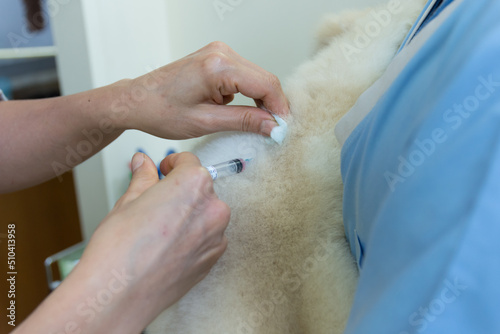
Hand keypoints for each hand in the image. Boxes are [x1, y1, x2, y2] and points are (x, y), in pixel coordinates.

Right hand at [75, 152, 229, 330]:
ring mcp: (217, 235)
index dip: (172, 163)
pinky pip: (207, 238)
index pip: (188, 162)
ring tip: (160, 230)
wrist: (121, 293)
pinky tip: (168, 247)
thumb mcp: (128, 201)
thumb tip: (143, 163)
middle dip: (180, 192)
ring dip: (188, 216)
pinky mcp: (214, 259)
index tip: (164, 169)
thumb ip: (144, 177)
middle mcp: (213, 207)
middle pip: (200, 189)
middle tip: (155, 204)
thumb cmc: (120, 248)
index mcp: (194, 184)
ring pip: (205, 215)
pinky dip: (193, 237)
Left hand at [120, 41, 289, 138]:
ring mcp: (218, 53)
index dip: (279, 108)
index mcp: (218, 66)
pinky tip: (237, 109)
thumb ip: (244, 121)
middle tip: (273, 130)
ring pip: (256, 77)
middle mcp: (221, 53)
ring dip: (259, 99)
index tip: (283, 128)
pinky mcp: (215, 58)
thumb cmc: (161, 111)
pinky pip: (243, 75)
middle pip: (264, 78)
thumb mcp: (206, 122)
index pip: (266, 84)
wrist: (137, 100)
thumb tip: (272, 125)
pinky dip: (247, 93)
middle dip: (272, 105)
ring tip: (254, 123)